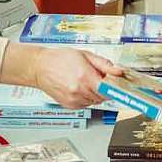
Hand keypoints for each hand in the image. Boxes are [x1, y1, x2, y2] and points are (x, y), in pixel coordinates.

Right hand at [0, 43, 122, 108]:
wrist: (39, 67)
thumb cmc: (60, 59)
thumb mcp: (86, 55)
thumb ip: (104, 65)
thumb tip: (119, 71)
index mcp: (85, 77)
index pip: (109, 89)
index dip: (116, 87)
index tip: (122, 87)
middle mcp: (79, 91)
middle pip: (104, 95)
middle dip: (106, 87)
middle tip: (100, 77)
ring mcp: (74, 100)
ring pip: (96, 101)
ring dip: (97, 92)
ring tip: (86, 80)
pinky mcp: (70, 105)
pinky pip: (87, 104)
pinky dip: (88, 97)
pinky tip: (80, 86)